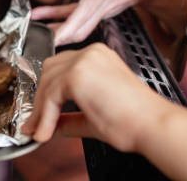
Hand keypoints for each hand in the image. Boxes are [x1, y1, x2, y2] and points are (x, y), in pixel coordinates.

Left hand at [22, 43, 167, 151]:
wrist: (152, 125)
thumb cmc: (134, 120)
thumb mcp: (93, 117)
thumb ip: (70, 118)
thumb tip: (52, 124)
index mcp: (98, 57)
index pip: (61, 68)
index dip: (47, 92)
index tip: (40, 115)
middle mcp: (91, 53)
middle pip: (50, 70)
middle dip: (40, 98)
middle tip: (34, 123)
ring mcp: (84, 60)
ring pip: (47, 82)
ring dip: (40, 110)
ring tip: (39, 132)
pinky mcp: (77, 74)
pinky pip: (50, 94)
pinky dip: (45, 115)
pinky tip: (46, 131)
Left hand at [33, 0, 144, 46]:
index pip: (81, 16)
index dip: (65, 30)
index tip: (51, 39)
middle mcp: (104, 6)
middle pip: (78, 30)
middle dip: (57, 37)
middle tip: (36, 38)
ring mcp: (105, 10)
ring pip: (80, 28)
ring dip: (59, 30)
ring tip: (36, 28)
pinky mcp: (104, 9)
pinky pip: (82, 19)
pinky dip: (65, 20)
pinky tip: (48, 14)